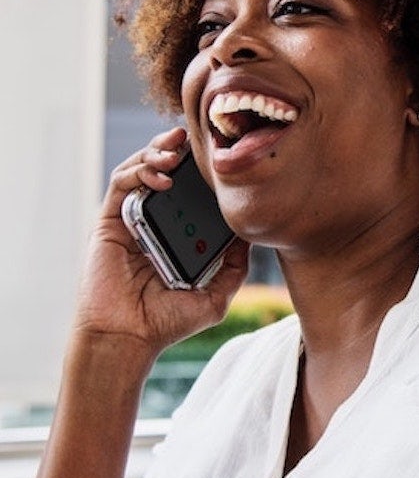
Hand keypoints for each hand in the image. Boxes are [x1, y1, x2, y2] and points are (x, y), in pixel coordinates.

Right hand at [72, 126, 248, 357]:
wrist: (128, 338)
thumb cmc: (166, 323)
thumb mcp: (214, 297)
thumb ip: (234, 269)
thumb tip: (251, 237)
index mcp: (177, 235)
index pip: (190, 192)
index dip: (202, 171)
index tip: (222, 155)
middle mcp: (154, 223)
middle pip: (165, 172)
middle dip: (179, 150)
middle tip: (196, 139)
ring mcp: (131, 220)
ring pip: (140, 169)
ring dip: (158, 152)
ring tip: (176, 150)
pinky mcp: (109, 222)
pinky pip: (121, 184)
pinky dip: (138, 170)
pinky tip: (161, 175)